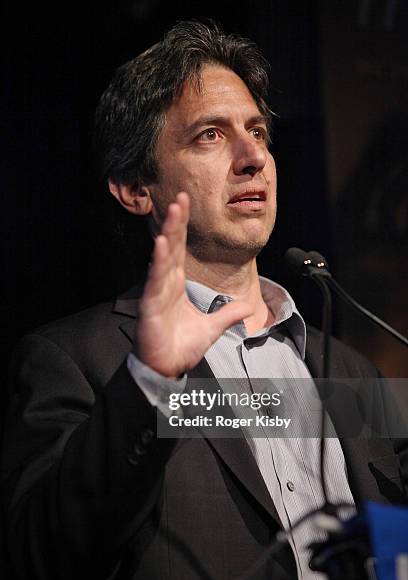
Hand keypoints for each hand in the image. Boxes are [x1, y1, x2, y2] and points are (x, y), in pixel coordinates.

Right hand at [133, 192, 252, 377]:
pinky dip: (158, 263)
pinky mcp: (151, 306)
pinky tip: (162, 244)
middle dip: (176, 221)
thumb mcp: (213, 328)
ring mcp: (157, 293)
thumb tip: (247, 308)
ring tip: (174, 211)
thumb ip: (228, 315)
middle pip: (171, 246)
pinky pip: (155, 281)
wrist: (167, 368)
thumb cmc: (181, 346)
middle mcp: (166, 284)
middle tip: (181, 196)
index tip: (186, 204)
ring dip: (169, 233)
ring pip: (163, 258)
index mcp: (177, 285)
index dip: (182, 227)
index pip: (180, 250)